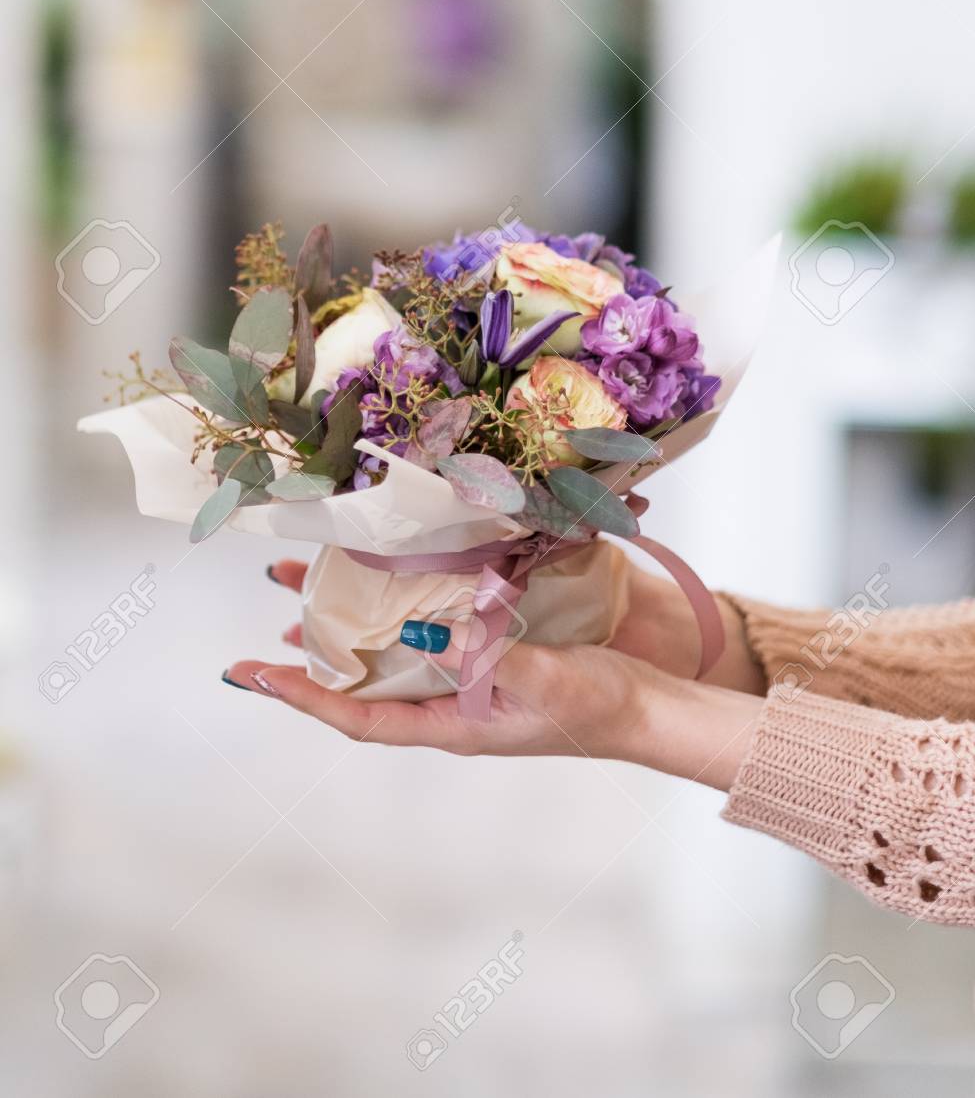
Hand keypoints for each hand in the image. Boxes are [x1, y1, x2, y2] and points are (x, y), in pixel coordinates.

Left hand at [224, 560, 762, 789]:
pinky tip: (397, 580)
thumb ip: (479, 655)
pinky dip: (405, 608)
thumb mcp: (537, 681)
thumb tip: (418, 632)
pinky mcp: (493, 656)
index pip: (356, 715)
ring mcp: (469, 682)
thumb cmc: (597, 707)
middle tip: (274, 611)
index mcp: (450, 726)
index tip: (251, 673)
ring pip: (394, 653)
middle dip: (316, 651)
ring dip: (355, 624)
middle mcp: (448, 706)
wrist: (648, 708)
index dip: (300, 695)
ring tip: (316, 588)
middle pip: (365, 680)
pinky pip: (434, 632)